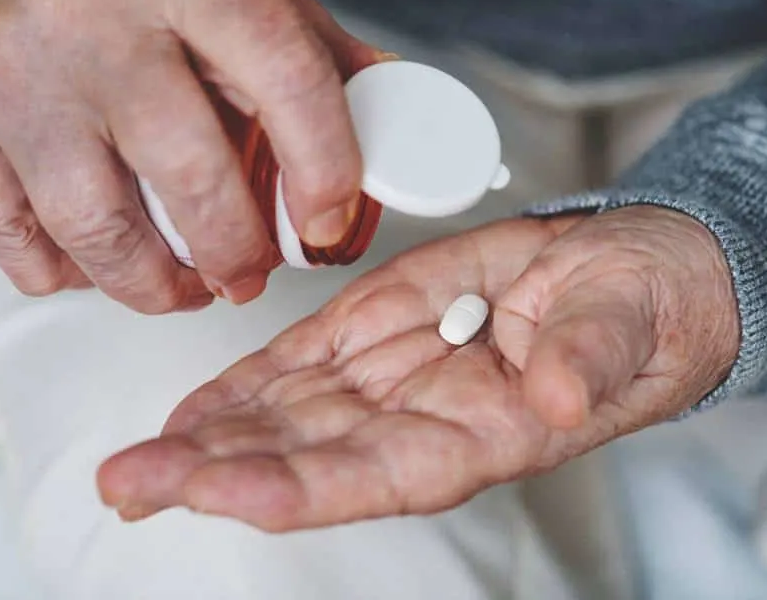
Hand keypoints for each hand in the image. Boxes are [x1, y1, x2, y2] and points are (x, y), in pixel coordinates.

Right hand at [0, 0, 381, 311]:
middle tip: (246, 274)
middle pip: (187, 176)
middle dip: (233, 254)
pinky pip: (16, 243)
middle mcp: (89, 22)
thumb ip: (294, 36)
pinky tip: (93, 264)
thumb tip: (383, 96)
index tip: (326, 222)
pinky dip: (66, 274)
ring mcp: (7, 75)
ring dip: (154, 286)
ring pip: (97, 231)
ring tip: (179, 287)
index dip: (323, 163)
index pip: (281, 71)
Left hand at [96, 206, 738, 530]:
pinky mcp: (369, 333)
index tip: (221, 490)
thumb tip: (557, 394)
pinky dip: (235, 391)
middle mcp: (415, 422)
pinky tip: (185, 415)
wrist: (620, 276)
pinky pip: (291, 370)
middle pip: (300, 459)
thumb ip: (587, 358)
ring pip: (280, 421)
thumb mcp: (627, 322)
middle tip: (130, 481)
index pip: (373, 477)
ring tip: (131, 463)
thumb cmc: (636, 309)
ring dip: (203, 442)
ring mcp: (385, 381)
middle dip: (212, 474)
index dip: (296, 486)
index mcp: (477, 434)